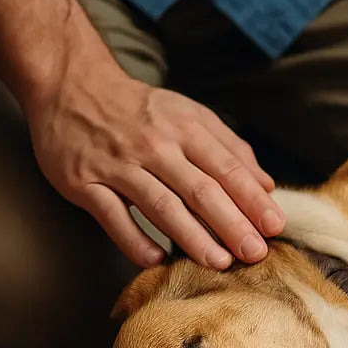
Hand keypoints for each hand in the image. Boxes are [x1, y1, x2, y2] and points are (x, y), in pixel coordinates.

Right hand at [26, 64, 283, 269]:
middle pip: (200, 190)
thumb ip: (231, 150)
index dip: (252, 200)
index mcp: (186, 129)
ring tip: (219, 262)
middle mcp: (155, 146)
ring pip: (161, 205)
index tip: (274, 226)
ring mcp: (118, 165)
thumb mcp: (191, 116)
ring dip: (192, 237)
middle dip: (232, 224)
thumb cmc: (143, 109)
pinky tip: (157, 259)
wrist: (72, 85)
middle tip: (255, 253)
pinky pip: (112, 216)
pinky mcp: (84, 182)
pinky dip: (134, 240)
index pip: (227, 169)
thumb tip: (266, 186)